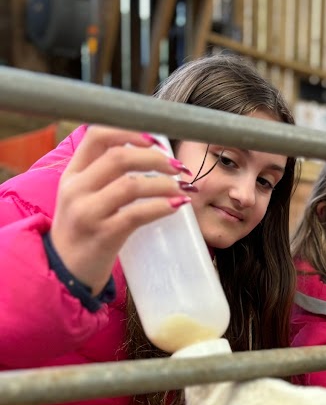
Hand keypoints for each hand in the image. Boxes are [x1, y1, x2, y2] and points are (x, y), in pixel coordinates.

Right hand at [50, 126, 192, 294]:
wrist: (64, 273)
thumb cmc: (81, 232)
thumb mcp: (81, 197)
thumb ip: (102, 175)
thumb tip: (145, 155)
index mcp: (72, 174)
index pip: (97, 135)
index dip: (129, 131)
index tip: (154, 140)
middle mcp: (76, 189)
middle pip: (119, 157)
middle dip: (155, 158)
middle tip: (177, 167)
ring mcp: (89, 212)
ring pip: (131, 185)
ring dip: (164, 184)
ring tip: (181, 189)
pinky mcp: (104, 235)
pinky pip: (137, 214)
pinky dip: (161, 207)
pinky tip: (176, 206)